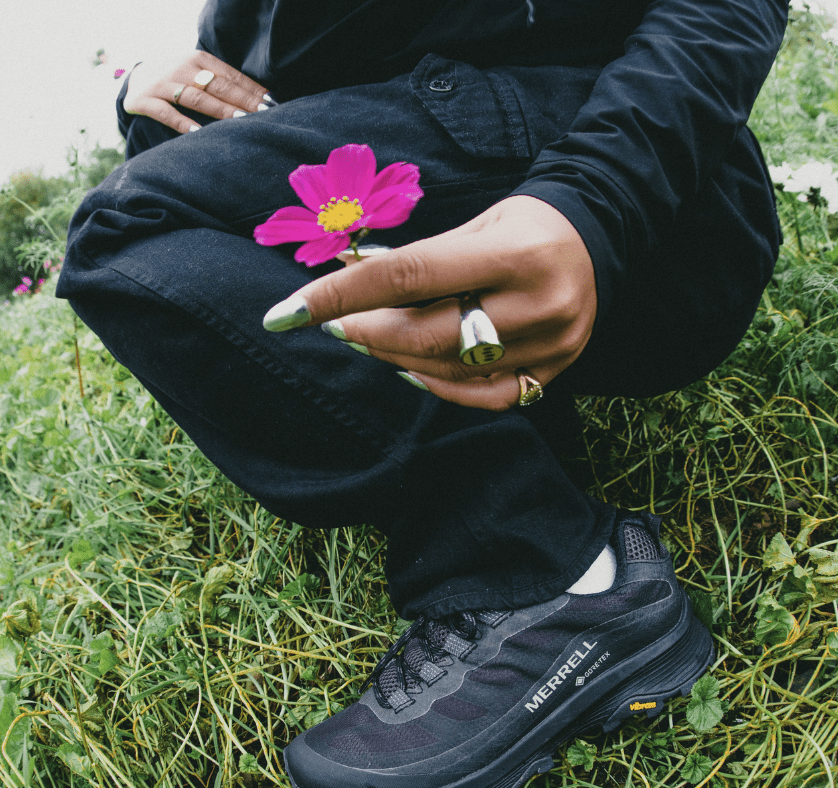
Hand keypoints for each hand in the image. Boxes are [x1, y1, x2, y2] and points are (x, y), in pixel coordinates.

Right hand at [123, 51, 272, 133]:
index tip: (272, 104)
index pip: (231, 76)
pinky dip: (183, 123)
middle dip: (243, 101)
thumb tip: (262, 101)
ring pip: (196, 98)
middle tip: (264, 115)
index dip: (252, 90)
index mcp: (199, 59)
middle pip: (218, 87)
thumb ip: (223, 83)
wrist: (134, 78)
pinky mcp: (145, 101)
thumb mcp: (198, 74)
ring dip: (220, 110)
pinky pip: (167, 113)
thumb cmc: (177, 81)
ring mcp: (163, 84)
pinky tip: (198, 133)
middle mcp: (182, 68)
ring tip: (240, 121)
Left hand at [270, 195, 596, 410]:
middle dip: (366, 331)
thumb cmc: (523, 226)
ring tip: (368, 338)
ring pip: (449, 369)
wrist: (596, 242)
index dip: (342, 294)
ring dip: (394, 356)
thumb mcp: (474, 226)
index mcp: (514, 251)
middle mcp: (537, 302)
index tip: (288, 311)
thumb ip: (416, 260)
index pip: (410, 275)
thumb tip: (344, 283)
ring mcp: (551, 344)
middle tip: (335, 324)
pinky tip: (410, 367)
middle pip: (426, 334)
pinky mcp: (555, 372)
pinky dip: (437, 386)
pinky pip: (484, 397)